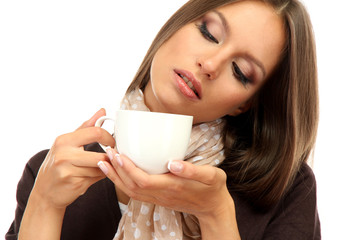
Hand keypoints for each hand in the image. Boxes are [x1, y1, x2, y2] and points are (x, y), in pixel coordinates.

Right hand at [30, 109, 114, 208]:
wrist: (45, 192)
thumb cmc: (59, 163)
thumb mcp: (68, 142)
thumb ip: (87, 127)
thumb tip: (103, 111)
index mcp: (64, 140)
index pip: (95, 132)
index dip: (109, 137)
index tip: (113, 142)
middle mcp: (64, 155)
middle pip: (100, 155)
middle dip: (110, 157)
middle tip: (113, 156)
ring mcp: (68, 171)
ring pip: (100, 168)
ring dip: (106, 168)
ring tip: (103, 166)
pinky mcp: (74, 184)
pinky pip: (97, 178)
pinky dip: (101, 176)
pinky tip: (95, 175)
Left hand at [100, 148, 231, 218]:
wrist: (213, 208)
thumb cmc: (213, 188)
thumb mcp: (211, 176)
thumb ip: (192, 170)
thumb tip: (172, 163)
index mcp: (173, 187)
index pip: (143, 181)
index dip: (128, 169)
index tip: (118, 154)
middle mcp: (162, 194)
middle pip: (131, 187)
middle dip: (116, 171)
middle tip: (106, 152)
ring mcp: (159, 198)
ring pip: (131, 191)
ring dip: (116, 177)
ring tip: (105, 162)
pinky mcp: (158, 198)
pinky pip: (136, 193)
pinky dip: (123, 182)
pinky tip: (118, 172)